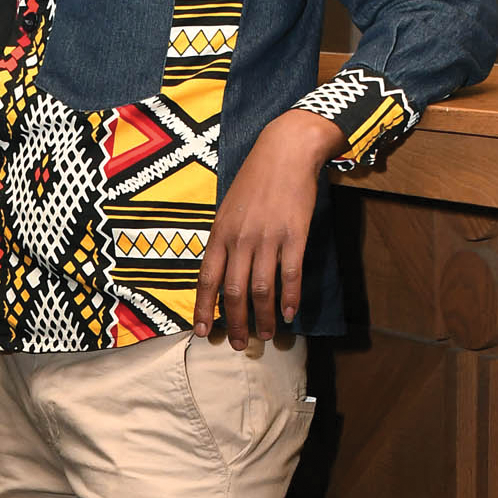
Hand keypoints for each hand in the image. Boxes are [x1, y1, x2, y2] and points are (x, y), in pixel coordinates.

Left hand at [193, 110, 347, 348]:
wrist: (285, 151)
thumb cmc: (255, 180)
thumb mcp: (228, 209)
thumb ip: (224, 240)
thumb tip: (221, 272)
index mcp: (220, 234)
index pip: (206, 279)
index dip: (203, 308)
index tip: (202, 333)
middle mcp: (240, 239)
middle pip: (234, 292)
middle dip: (235, 323)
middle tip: (237, 345)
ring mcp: (268, 238)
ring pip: (262, 289)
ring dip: (264, 318)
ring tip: (268, 336)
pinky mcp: (294, 235)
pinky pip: (290, 274)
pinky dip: (290, 298)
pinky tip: (291, 313)